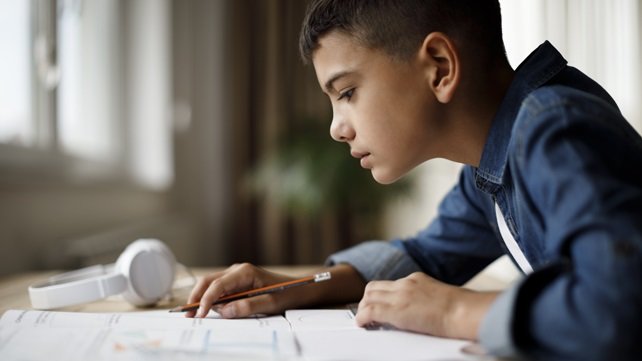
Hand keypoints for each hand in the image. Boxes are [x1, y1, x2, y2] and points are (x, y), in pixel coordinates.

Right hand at [186, 263, 298, 317]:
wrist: (300, 289)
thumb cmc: (287, 293)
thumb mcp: (269, 303)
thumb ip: (247, 306)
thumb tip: (224, 311)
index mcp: (245, 272)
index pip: (218, 285)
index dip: (206, 300)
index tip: (200, 314)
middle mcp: (238, 270)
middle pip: (208, 281)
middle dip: (196, 297)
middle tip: (188, 314)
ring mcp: (236, 275)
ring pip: (211, 284)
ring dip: (202, 298)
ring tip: (197, 314)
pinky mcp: (237, 282)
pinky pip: (219, 289)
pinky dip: (211, 299)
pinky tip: (209, 309)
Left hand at [355, 272, 497, 339]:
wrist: (464, 311)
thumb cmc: (461, 309)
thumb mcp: (440, 297)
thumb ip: (427, 300)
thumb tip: (425, 311)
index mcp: (416, 279)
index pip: (390, 284)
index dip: (380, 295)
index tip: (378, 305)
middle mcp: (405, 284)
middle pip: (374, 287)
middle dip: (366, 300)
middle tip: (365, 313)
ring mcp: (399, 295)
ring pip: (369, 296)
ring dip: (362, 308)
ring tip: (364, 321)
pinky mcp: (396, 310)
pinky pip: (370, 311)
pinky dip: (362, 318)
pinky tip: (362, 325)